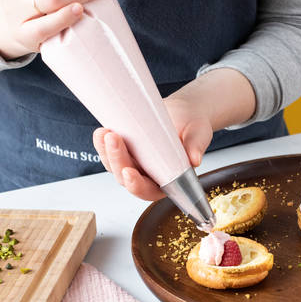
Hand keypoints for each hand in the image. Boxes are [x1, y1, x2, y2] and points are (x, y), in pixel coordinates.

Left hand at [92, 97, 213, 200]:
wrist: (185, 111)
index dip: (137, 185)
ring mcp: (134, 162)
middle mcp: (147, 175)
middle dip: (117, 160)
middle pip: (125, 178)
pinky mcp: (125, 149)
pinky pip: (109, 151)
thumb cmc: (194, 127)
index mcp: (166, 180)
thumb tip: (195, 158)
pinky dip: (102, 143)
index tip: (129, 172)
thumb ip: (196, 147)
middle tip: (114, 139)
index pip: (148, 190)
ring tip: (104, 133)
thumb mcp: (199, 135)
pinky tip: (101, 132)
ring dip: (106, 152)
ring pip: (114, 166)